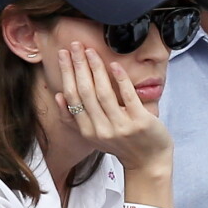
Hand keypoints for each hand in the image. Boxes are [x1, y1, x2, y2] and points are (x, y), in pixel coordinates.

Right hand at [55, 42, 172, 175]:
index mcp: (88, 131)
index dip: (66, 74)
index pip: (72, 97)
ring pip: (103, 93)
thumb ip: (75, 119)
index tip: (63, 54)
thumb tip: (58, 96)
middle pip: (85, 92)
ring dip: (95, 69)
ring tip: (90, 51)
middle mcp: (101, 130)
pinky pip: (128, 97)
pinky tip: (115, 65)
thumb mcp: (94, 136)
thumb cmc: (122, 144)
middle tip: (75, 45)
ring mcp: (121, 126)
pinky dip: (120, 80)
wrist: (148, 162)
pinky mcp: (140, 122)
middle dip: (77, 65)